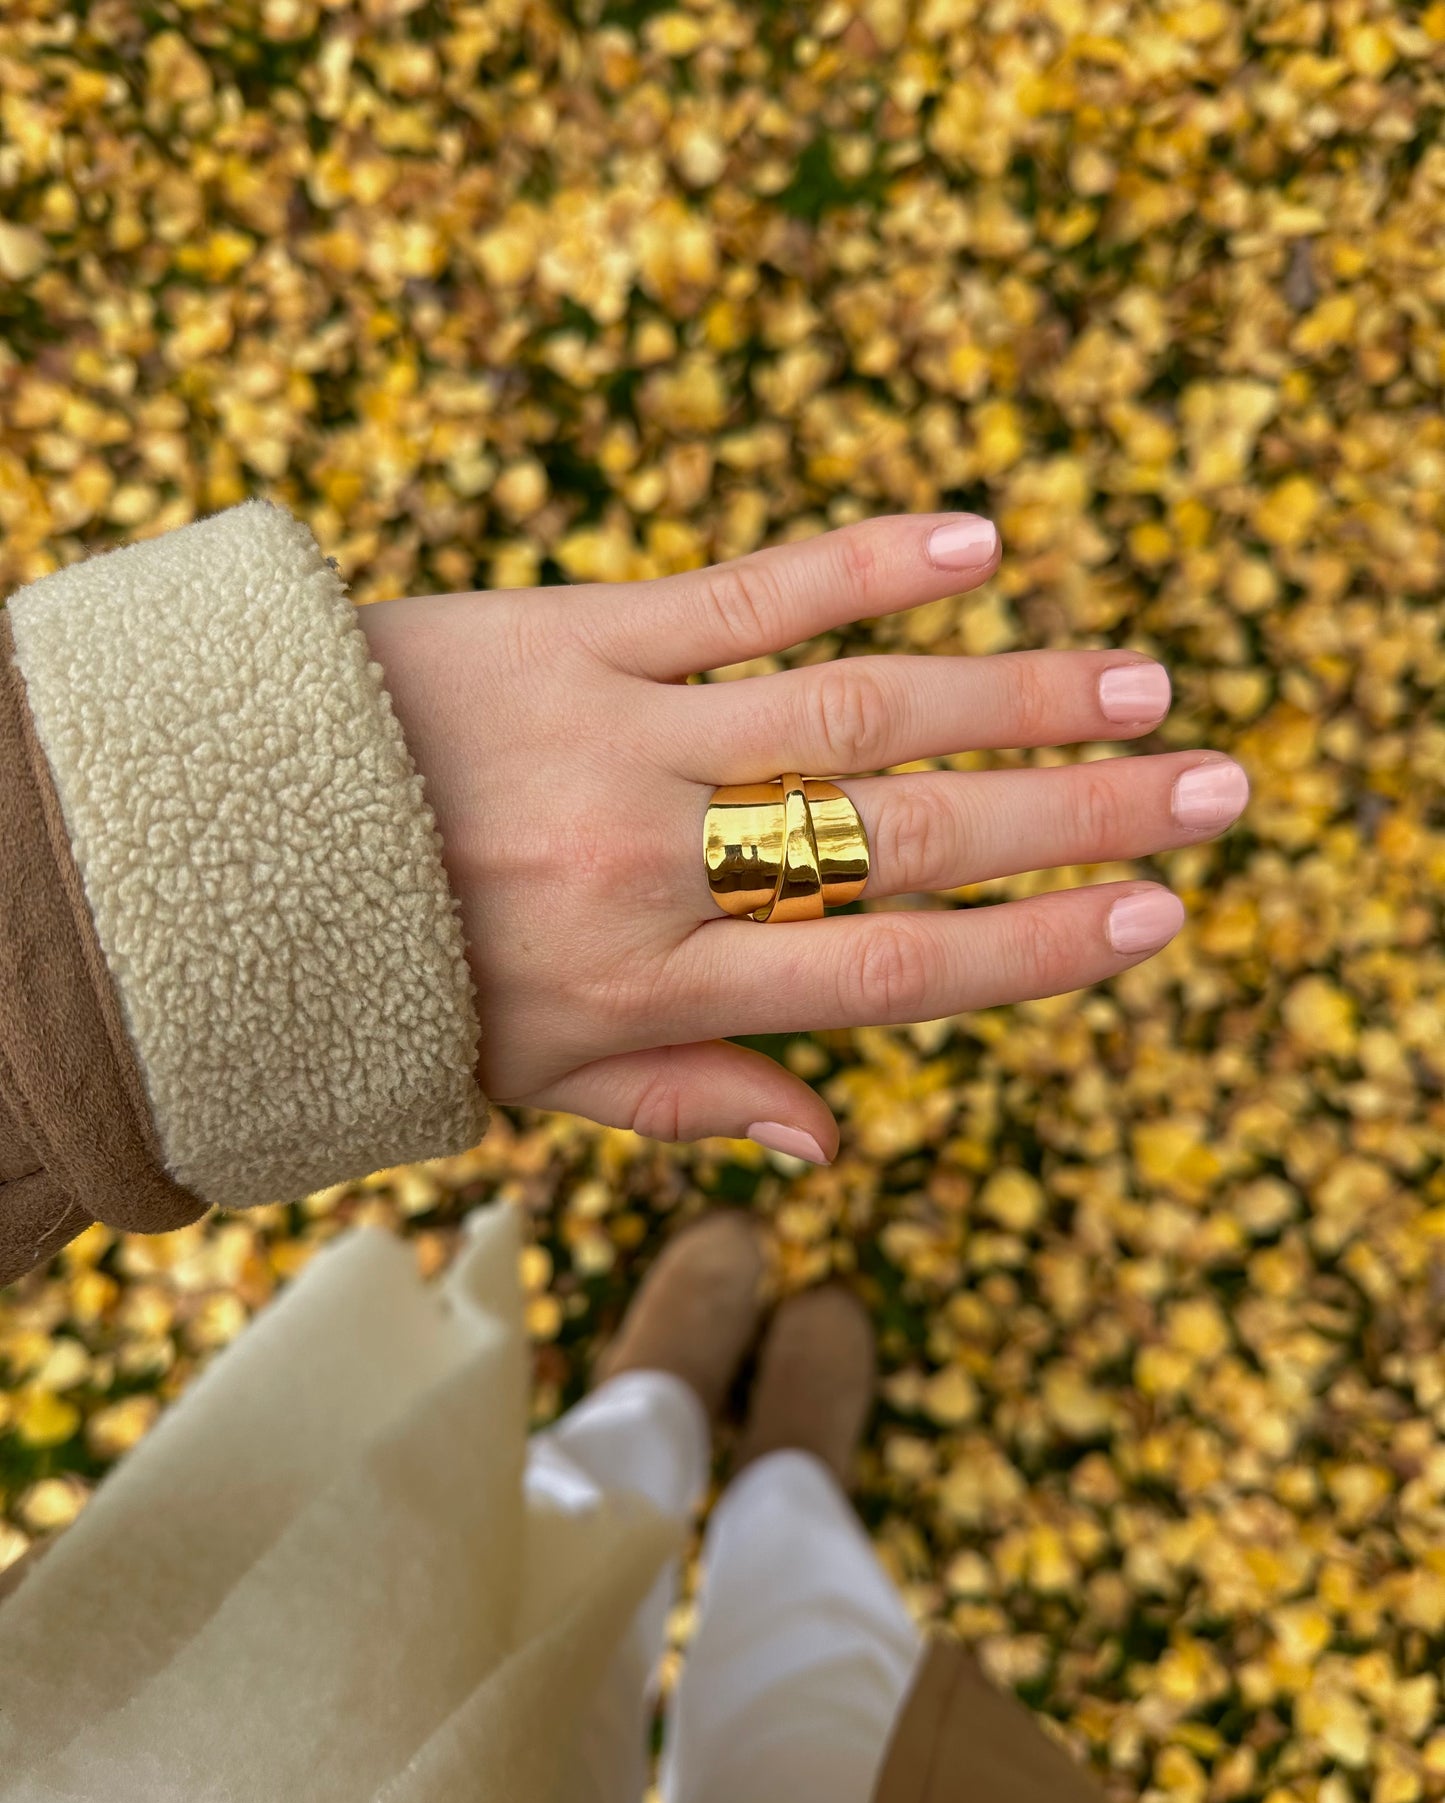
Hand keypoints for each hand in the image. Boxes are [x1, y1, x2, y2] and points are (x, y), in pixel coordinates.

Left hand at [357, 513, 1247, 1163]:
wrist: (213, 850)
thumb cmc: (392, 975)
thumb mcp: (531, 1079)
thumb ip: (688, 1103)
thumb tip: (833, 1149)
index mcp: (651, 989)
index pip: (885, 973)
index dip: (1032, 950)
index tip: (1154, 921)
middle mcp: (653, 868)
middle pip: (905, 837)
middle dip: (1077, 817)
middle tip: (1214, 790)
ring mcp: (616, 739)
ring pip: (849, 709)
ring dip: (1009, 692)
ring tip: (1138, 685)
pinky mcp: (570, 629)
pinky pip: (737, 593)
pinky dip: (860, 565)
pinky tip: (977, 545)